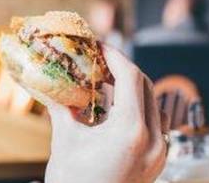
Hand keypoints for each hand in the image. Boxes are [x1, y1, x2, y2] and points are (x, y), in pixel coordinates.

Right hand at [35, 45, 167, 182]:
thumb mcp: (65, 141)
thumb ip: (61, 107)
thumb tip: (49, 84)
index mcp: (131, 131)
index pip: (131, 78)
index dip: (115, 56)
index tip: (100, 46)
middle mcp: (152, 140)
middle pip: (145, 87)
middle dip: (122, 70)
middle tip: (100, 61)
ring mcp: (159, 153)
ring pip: (153, 104)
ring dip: (132, 89)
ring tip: (107, 83)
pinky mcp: (157, 161)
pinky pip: (155, 124)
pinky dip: (138, 109)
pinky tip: (116, 109)